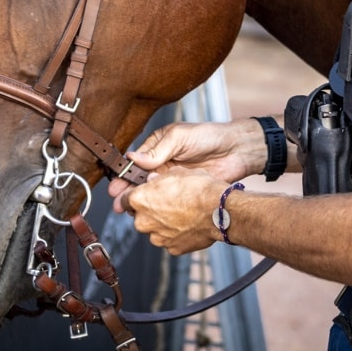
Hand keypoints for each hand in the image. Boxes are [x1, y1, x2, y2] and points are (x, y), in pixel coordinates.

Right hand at [108, 119, 265, 207]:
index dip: (124, 176)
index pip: (135, 163)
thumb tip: (133, 158)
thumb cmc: (208, 136)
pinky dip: (159, 208)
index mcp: (157, 147)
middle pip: (139, 181)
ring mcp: (172, 179)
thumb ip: (158, 150)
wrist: (236, 151)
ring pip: (151, 194)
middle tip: (119, 205)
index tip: (115, 188)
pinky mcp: (183, 192)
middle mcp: (161, 164)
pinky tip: (153, 214)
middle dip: (127, 193)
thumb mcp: (180, 137)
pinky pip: (167, 202)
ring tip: (131, 212)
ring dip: (141, 202)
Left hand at [119, 166, 225, 254]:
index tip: (142, 194)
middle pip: (140, 216)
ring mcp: (157, 238)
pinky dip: (176, 234)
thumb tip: (152, 180)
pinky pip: (170, 240)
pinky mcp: (171, 249)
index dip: (134, 196)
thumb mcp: (176, 172)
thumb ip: (158, 178)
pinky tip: (188, 224)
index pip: (124, 200)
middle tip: (168, 202)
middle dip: (150, 210)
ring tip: (182, 213)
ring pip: (155, 230)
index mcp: (139, 200)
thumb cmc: (199, 188)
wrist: (219, 210)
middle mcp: (143, 221)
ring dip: (163, 223)